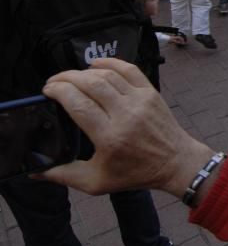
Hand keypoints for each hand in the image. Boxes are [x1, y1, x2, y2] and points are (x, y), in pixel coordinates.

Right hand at [38, 59, 214, 197]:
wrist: (175, 162)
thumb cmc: (135, 173)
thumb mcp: (96, 182)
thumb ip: (63, 175)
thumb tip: (34, 171)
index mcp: (109, 137)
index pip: (78, 104)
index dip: (59, 91)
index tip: (47, 90)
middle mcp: (125, 114)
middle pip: (90, 84)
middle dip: (66, 78)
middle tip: (53, 82)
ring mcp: (140, 100)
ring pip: (108, 75)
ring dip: (84, 72)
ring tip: (70, 77)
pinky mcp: (151, 92)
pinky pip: (130, 70)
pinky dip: (111, 63)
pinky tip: (94, 65)